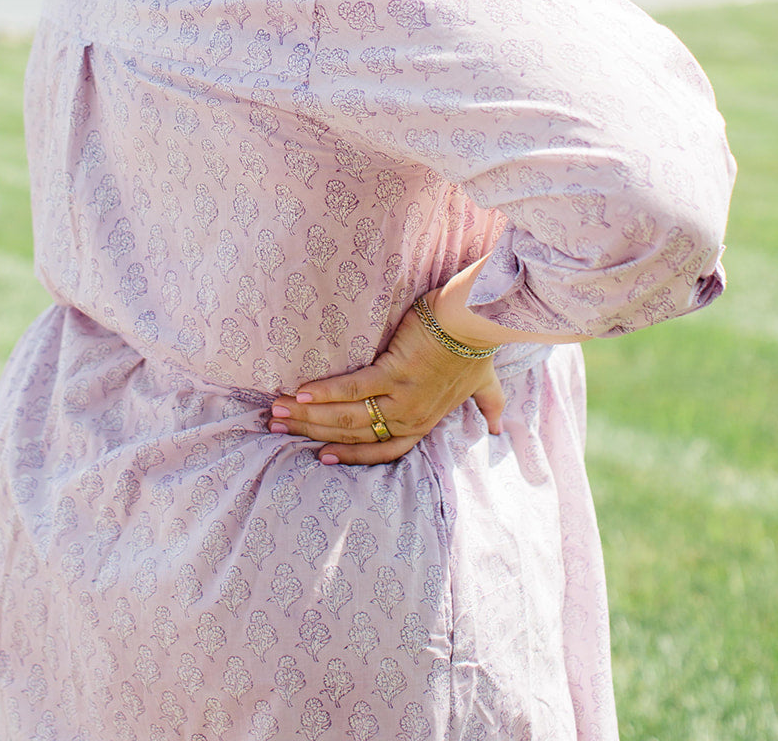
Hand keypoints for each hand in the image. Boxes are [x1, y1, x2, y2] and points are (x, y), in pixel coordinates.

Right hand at [268, 296, 504, 464]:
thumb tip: (500, 428)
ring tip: (278, 412)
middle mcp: (410, 416)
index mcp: (424, 421)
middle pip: (353, 433)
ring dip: (308, 414)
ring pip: (347, 415)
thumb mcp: (485, 385)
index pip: (382, 450)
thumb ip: (489, 406)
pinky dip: (325, 392)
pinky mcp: (394, 370)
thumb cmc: (477, 349)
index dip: (350, 455)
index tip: (322, 456)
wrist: (476, 321)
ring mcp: (402, 396)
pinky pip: (353, 387)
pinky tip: (300, 393)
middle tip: (280, 429)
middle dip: (313, 432)